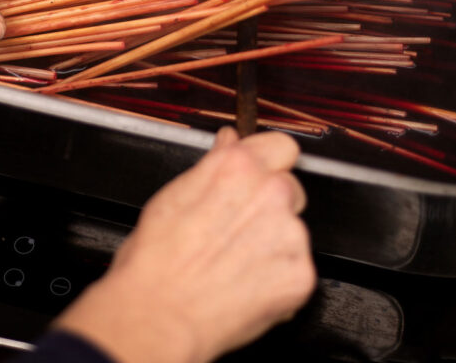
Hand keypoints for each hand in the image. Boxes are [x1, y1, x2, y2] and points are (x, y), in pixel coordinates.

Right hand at [54, 128, 314, 362]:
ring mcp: (290, 234)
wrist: (160, 314)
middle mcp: (270, 193)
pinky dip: (278, 279)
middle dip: (271, 206)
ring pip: (294, 230)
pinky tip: (245, 285)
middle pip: (290, 188)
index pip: (281, 146)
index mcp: (237, 167)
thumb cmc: (154, 260)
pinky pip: (297, 269)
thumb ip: (214, 164)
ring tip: (235, 264)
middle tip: (238, 230)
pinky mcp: (300, 273)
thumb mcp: (173, 194)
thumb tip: (230, 141)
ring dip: (274, 243)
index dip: (269, 162)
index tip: (261, 176)